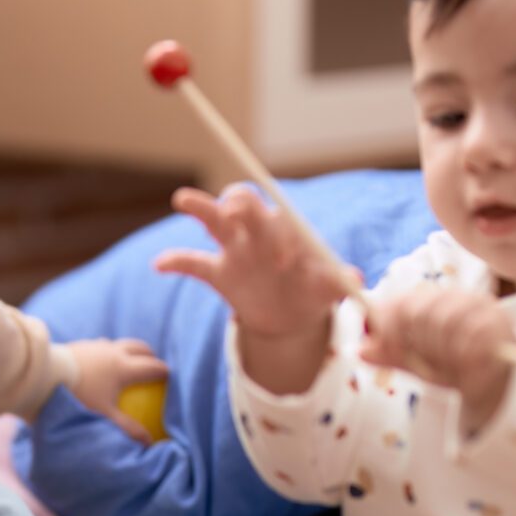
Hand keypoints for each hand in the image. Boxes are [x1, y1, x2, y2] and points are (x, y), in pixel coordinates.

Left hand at [61, 338, 169, 443]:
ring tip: (127, 359)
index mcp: (124, 367)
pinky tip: (97, 361)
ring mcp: (95, 345)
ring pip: (118, 343)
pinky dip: (105, 352)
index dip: (164, 371)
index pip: (152, 367)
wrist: (45, 376)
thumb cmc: (77, 397)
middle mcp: (113, 351)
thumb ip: (128, 429)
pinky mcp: (79, 344)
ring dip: (127, 350)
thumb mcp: (104, 417)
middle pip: (139, 347)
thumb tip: (149, 442)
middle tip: (153, 363)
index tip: (170, 377)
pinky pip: (98, 345)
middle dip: (149, 354)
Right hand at [152, 185, 359, 340]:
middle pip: (244, 204)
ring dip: (199, 206)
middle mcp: (257, 233)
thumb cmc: (313, 291)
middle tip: (236, 217)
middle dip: (240, 206)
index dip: (278, 228)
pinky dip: (174, 262)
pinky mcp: (217, 273)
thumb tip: (357, 281)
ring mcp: (234, 250)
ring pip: (213, 220)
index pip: (278, 214)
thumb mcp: (327, 289)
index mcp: (286, 231)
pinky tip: (158, 266)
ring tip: (182, 198)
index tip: (285, 257)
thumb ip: (338, 282)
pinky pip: (191, 263)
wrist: (292, 317)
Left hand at [357, 285, 515, 431]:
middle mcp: (458, 296)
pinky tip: (467, 364)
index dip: (390, 326)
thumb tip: (360, 350)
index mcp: (435, 300)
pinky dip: (463, 354)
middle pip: (421, 310)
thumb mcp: (418, 364)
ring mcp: (480, 306)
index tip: (390, 349)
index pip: (402, 301)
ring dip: (441, 350)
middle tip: (425, 363)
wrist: (496, 385)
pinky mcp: (500, 321)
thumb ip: (392, 355)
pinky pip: (471, 334)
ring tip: (449, 364)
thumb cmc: (455, 369)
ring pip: (444, 320)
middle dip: (416, 343)